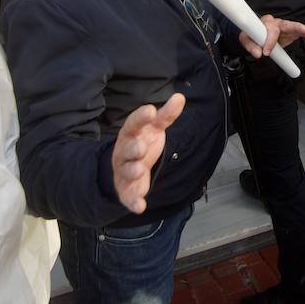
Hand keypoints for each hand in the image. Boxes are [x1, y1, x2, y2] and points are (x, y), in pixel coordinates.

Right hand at [112, 93, 184, 213]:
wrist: (125, 167)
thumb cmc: (141, 143)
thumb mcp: (153, 129)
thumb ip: (166, 115)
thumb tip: (180, 97)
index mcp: (131, 134)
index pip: (133, 123)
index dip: (140, 117)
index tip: (150, 110)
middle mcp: (125, 152)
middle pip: (126, 150)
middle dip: (133, 149)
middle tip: (141, 148)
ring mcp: (124, 171)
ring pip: (126, 171)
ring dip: (132, 171)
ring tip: (140, 171)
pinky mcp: (127, 190)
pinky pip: (128, 196)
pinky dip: (133, 201)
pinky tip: (140, 206)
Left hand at [242, 15, 304, 58]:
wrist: (253, 34)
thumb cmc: (250, 34)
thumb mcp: (246, 40)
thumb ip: (251, 46)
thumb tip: (258, 53)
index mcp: (264, 23)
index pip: (269, 30)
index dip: (269, 41)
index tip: (266, 52)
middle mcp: (275, 23)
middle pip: (285, 24)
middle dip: (294, 27)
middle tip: (301, 30)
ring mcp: (283, 28)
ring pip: (292, 27)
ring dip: (301, 29)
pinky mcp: (288, 33)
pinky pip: (296, 32)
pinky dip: (303, 33)